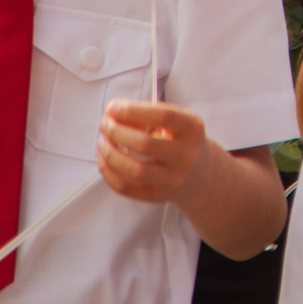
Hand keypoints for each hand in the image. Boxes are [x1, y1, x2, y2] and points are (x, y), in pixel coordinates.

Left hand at [96, 100, 210, 204]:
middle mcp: (186, 156)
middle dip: (117, 132)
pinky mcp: (157, 196)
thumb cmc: (181, 139)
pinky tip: (104, 159)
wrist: (200, 173)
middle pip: (145, 144)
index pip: (163, 116)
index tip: (113, 107)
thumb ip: (148, 114)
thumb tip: (113, 114)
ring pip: (135, 170)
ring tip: (102, 141)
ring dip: (110, 153)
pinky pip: (126, 188)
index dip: (133, 111)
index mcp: (192, 129)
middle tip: (104, 123)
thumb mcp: (176, 120)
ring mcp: (172, 179)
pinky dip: (108, 172)